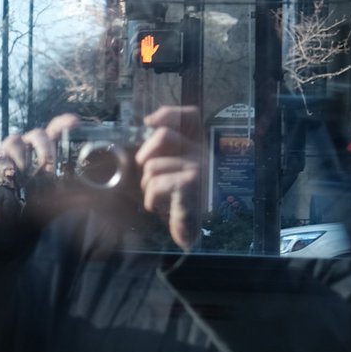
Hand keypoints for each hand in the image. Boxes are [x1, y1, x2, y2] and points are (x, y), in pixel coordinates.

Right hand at [0, 113, 79, 226]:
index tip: (74, 122)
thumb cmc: (29, 202)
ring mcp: (6, 155)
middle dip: (45, 146)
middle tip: (49, 164)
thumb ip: (66, 187)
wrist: (4, 218)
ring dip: (22, 154)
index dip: (63, 124)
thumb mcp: (51, 195)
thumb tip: (87, 190)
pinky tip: (8, 172)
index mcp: (42, 152)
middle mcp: (26, 149)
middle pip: (36, 134)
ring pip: (14, 141)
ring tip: (26, 171)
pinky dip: (1, 162)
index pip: (54, 131)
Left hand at [136, 106, 201, 249]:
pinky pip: (156, 183)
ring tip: (160, 197)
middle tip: (150, 177)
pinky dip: (151, 198)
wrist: (200, 237)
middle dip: (146, 158)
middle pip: (162, 136)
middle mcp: (204, 153)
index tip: (149, 123)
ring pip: (153, 165)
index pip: (190, 116)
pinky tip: (160, 207)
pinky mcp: (191, 185)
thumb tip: (149, 121)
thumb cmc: (181, 203)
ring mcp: (199, 168)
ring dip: (148, 186)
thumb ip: (165, 149)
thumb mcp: (174, 172)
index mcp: (200, 147)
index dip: (168, 114)